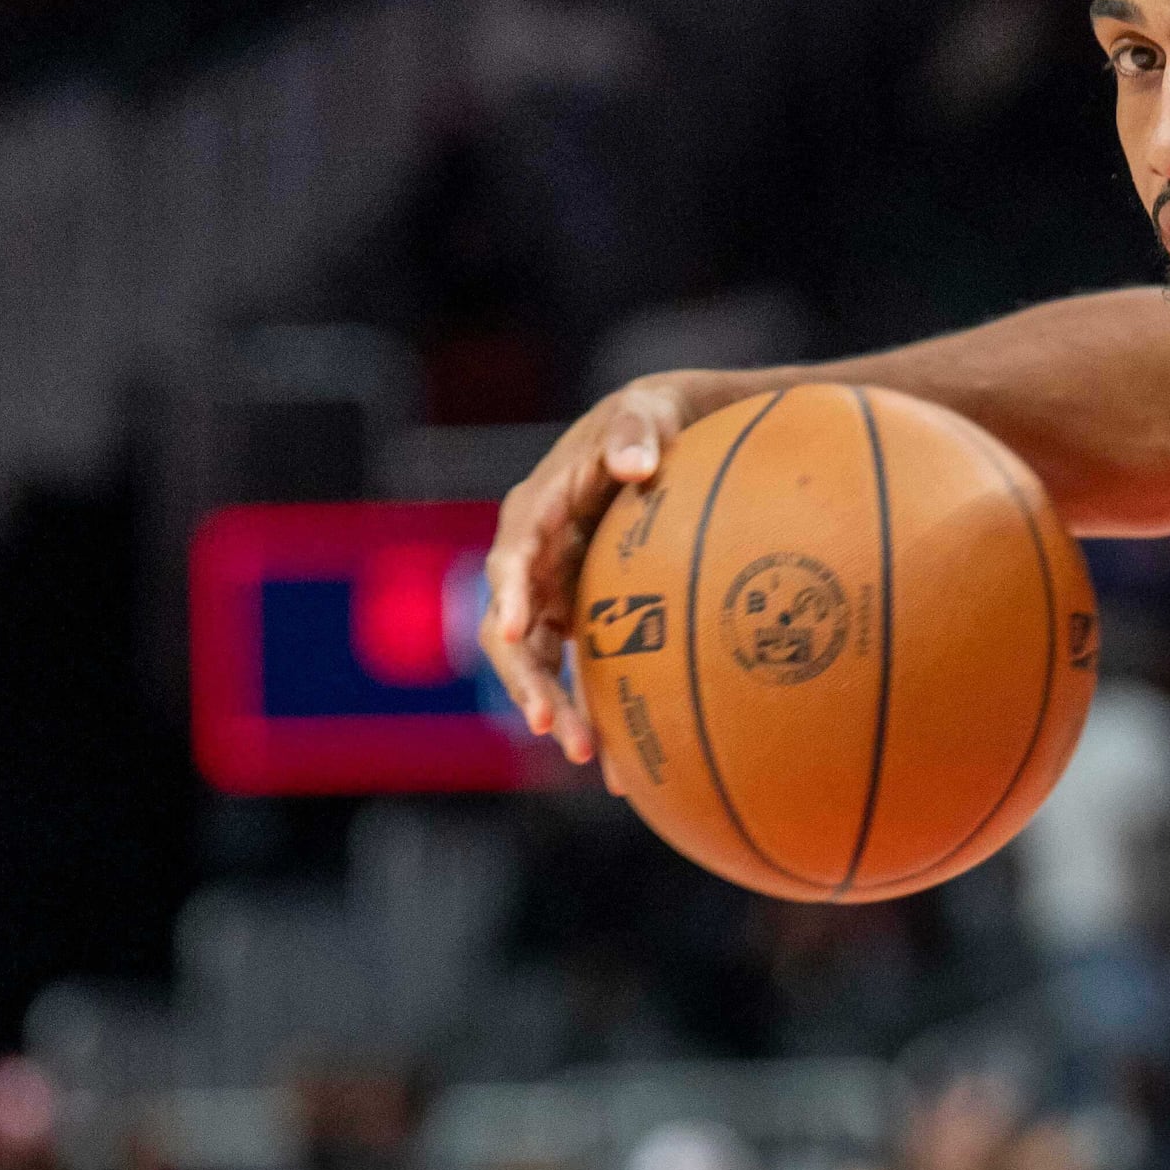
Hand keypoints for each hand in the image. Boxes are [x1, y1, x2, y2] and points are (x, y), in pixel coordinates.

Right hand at [480, 371, 740, 764]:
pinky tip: (620, 757)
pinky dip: (591, 706)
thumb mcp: (645, 412)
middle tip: (550, 723)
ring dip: (554, 706)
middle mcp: (531, 557)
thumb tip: (636, 463)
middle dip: (525, 677)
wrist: (661, 440)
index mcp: (537, 510)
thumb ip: (636, 432)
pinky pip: (572, 667)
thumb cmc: (649, 420)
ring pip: (535, 659)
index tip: (510, 630)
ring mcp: (549, 590)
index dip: (509, 593)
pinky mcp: (574, 613)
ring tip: (587, 753)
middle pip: (511, 626)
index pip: (511, 556)